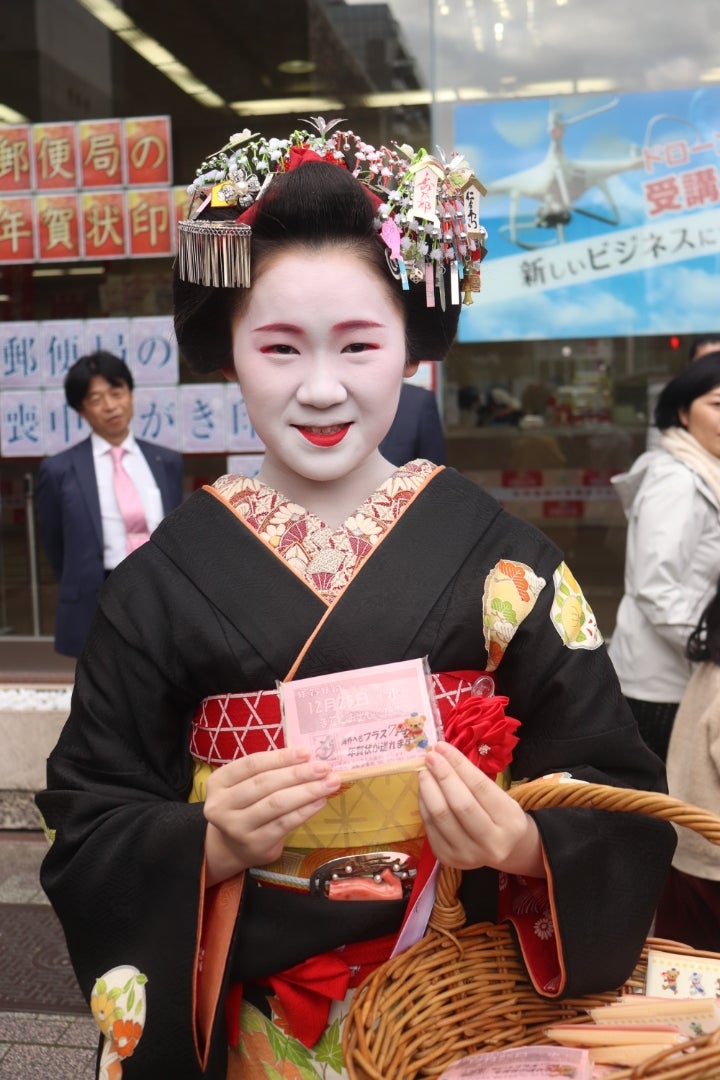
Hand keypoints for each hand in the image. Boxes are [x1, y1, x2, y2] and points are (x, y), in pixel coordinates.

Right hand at [203, 748, 341, 885]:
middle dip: (298, 774)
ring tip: (329, 783)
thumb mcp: (245, 784)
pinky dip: (305, 811)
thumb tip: (308, 758)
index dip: (280, 757)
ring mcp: (236, 827)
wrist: (232, 847)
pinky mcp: (255, 844)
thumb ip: (269, 771)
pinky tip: (320, 801)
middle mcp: (221, 805)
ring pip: (276, 804)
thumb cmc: (246, 805)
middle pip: (265, 783)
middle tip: (324, 767)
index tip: (307, 752)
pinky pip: (284, 824)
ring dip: (307, 791)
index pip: (252, 764)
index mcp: (218, 782)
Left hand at [418, 742, 545, 877]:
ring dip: (428, 789)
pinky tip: (424, 790)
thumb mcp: (499, 796)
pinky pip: (430, 827)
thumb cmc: (500, 815)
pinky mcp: (448, 859)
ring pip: (441, 817)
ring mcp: (468, 855)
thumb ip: (473, 779)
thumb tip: (442, 754)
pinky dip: (424, 804)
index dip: (458, 765)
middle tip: (430, 756)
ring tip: (424, 771)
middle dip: (442, 776)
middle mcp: (491, 843)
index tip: (442, 747)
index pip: (480, 787)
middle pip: (460, 804)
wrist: (503, 850)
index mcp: (510, 822)